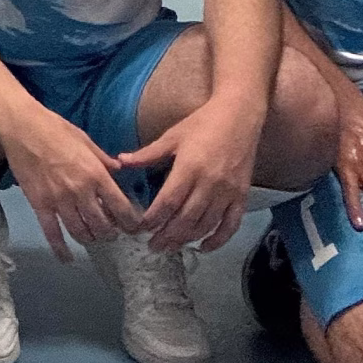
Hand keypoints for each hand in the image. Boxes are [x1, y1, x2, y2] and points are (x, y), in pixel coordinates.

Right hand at [0, 102, 142, 261]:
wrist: (22, 127)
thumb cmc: (55, 128)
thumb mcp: (86, 140)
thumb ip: (103, 159)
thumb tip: (119, 170)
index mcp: (96, 174)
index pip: (121, 208)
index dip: (131, 223)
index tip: (134, 227)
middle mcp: (80, 192)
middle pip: (102, 226)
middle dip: (110, 233)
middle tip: (112, 232)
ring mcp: (59, 201)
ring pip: (80, 232)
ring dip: (91, 239)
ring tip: (93, 237)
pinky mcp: (40, 205)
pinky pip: (52, 233)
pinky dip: (60, 249)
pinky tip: (67, 258)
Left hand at [123, 92, 260, 252]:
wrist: (239, 115)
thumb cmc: (202, 123)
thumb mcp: (172, 136)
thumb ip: (148, 153)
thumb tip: (120, 161)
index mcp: (188, 168)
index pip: (167, 202)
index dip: (153, 219)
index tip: (140, 229)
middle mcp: (209, 184)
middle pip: (185, 219)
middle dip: (167, 236)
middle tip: (153, 247)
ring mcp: (227, 192)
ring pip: (205, 225)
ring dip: (187, 239)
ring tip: (171, 247)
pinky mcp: (242, 196)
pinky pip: (230, 225)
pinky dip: (218, 239)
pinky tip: (204, 247)